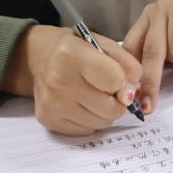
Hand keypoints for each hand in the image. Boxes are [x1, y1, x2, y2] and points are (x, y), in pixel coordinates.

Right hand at [0, 24, 142, 135]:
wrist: (39, 57)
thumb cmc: (76, 48)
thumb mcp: (103, 43)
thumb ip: (125, 64)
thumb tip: (132, 93)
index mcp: (71, 54)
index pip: (115, 80)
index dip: (123, 80)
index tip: (118, 76)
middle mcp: (58, 81)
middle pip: (111, 108)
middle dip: (117, 99)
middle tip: (107, 87)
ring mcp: (52, 104)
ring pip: (102, 123)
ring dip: (105, 111)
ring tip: (94, 93)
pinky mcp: (48, 121)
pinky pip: (87, 130)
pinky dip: (91, 119)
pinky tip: (82, 102)